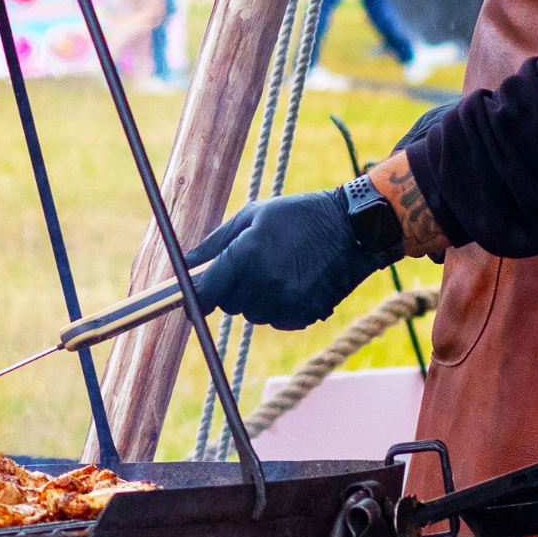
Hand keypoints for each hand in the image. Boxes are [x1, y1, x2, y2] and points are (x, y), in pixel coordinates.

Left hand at [183, 190, 393, 330]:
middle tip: (252, 264)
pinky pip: (277, 321)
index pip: (207, 293)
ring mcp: (287, 302)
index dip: (195, 299)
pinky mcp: (304, 315)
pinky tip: (294, 283)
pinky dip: (279, 308)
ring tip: (278, 269)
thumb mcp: (253, 216)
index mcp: (247, 254)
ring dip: (257, 299)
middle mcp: (265, 282)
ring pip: (253, 314)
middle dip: (233, 289)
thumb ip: (215, 243)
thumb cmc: (298, 216)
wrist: (352, 229)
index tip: (191, 301)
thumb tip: (185, 264)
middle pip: (229, 304)